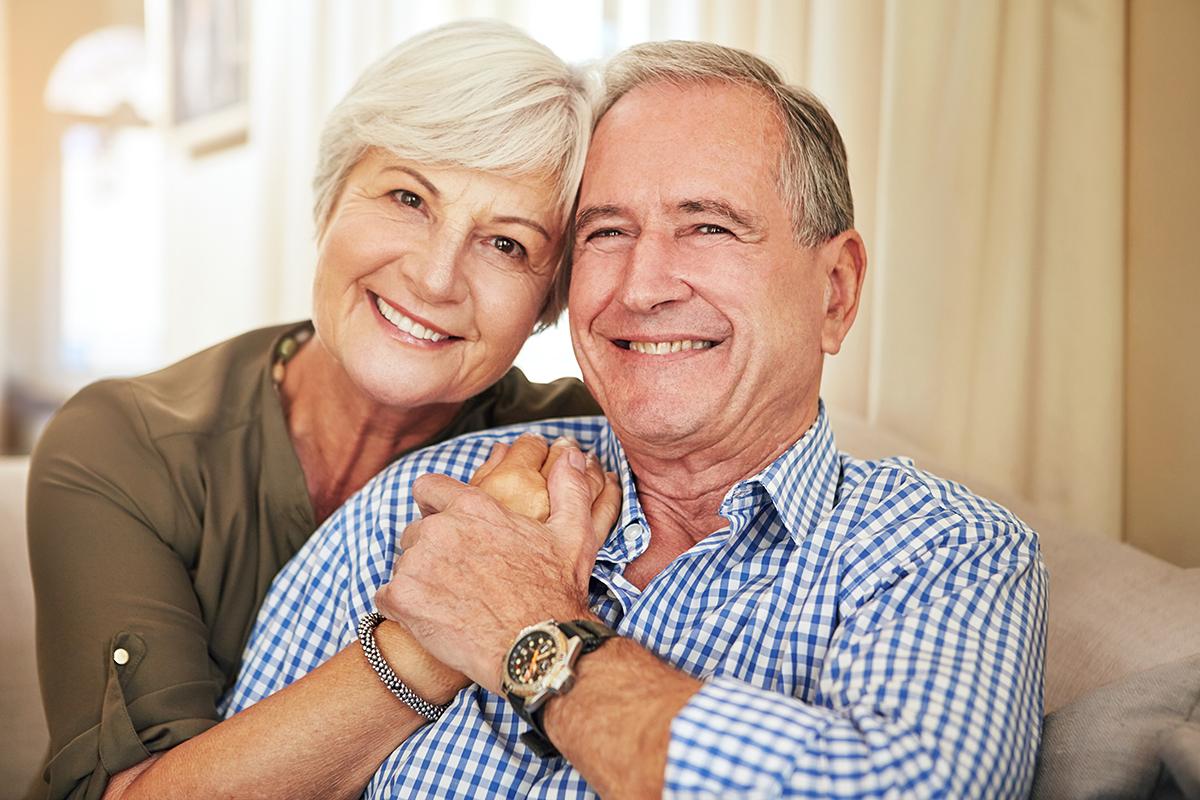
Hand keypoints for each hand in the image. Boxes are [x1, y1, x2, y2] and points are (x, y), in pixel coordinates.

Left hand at [375, 443, 619, 693]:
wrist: (537, 648)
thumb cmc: (555, 594)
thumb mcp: (572, 534)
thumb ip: (568, 489)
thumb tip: (573, 455)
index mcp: (474, 507)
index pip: (428, 488)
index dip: (434, 505)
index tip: (446, 525)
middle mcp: (440, 529)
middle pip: (415, 531)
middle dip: (432, 550)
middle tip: (460, 577)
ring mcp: (418, 564)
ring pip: (403, 564)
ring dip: (420, 579)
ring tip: (453, 602)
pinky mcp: (403, 600)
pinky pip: (387, 597)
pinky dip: (403, 609)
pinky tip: (432, 620)